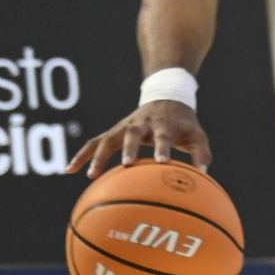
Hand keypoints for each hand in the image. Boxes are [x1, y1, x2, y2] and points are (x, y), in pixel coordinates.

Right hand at [67, 100, 212, 177]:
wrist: (166, 99)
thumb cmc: (183, 124)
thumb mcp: (196, 135)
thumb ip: (201, 153)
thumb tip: (204, 174)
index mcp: (163, 125)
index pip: (163, 136)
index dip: (162, 148)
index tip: (162, 163)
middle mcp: (141, 124)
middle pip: (133, 134)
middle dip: (130, 149)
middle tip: (127, 165)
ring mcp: (124, 127)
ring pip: (108, 138)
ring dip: (99, 155)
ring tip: (90, 175)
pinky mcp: (113, 132)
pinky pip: (94, 143)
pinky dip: (82, 155)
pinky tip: (69, 170)